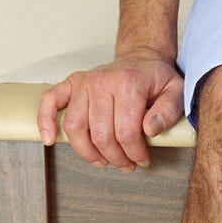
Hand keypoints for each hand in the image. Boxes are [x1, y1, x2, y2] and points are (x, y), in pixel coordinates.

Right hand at [36, 48, 183, 172]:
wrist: (141, 58)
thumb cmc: (156, 79)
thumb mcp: (176, 91)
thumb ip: (168, 111)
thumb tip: (149, 130)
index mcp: (128, 84)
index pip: (126, 132)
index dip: (134, 153)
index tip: (142, 160)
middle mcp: (102, 81)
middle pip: (101, 135)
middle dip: (116, 157)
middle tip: (127, 164)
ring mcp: (84, 82)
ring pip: (76, 127)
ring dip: (88, 152)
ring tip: (103, 161)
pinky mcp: (71, 83)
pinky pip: (50, 101)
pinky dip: (45, 121)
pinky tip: (50, 139)